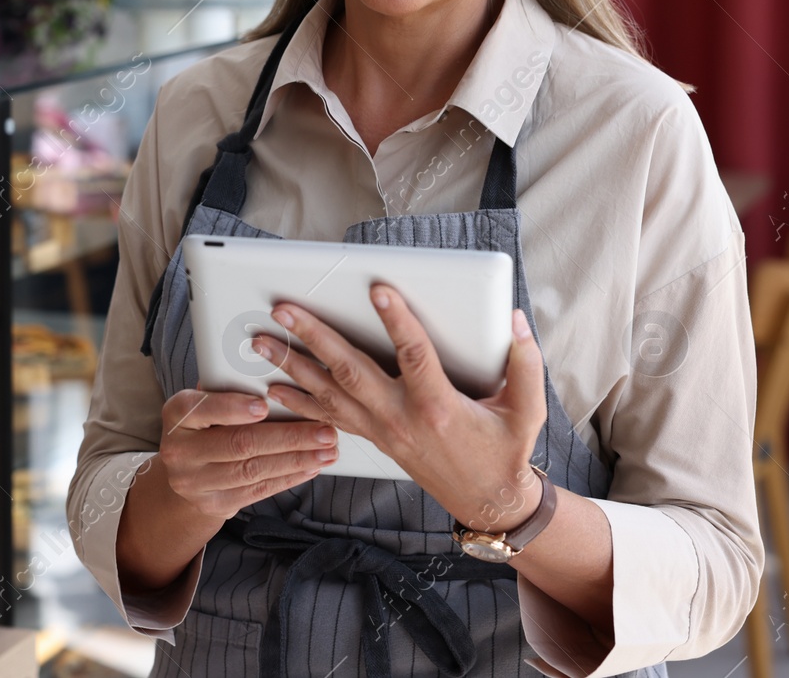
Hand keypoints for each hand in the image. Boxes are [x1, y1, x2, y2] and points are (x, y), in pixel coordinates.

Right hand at [156, 388, 339, 520]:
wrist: (182, 473)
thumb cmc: (203, 424)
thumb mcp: (204, 401)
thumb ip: (227, 389)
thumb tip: (268, 373)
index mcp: (177, 414)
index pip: (203, 409)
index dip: (234, 408)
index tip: (265, 405)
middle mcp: (180, 450)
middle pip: (239, 444)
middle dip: (288, 437)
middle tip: (324, 430)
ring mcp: (194, 482)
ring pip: (253, 470)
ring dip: (297, 460)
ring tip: (327, 450)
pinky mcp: (214, 504)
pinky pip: (258, 491)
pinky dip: (289, 478)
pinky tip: (311, 467)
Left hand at [257, 283, 546, 531]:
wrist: (485, 498)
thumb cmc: (504, 450)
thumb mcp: (527, 410)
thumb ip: (524, 363)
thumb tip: (515, 319)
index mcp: (438, 405)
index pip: (415, 355)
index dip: (398, 321)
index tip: (378, 290)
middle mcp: (401, 417)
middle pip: (350, 370)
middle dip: (313, 337)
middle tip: (284, 309)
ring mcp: (381, 429)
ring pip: (328, 393)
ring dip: (291, 365)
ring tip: (261, 341)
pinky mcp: (372, 437)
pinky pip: (328, 417)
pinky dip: (298, 401)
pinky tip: (272, 388)